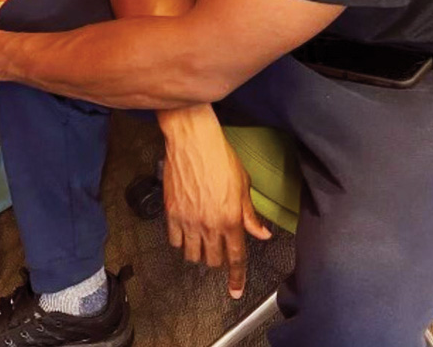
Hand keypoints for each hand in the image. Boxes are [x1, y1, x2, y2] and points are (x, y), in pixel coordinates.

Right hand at [161, 107, 271, 298]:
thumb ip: (250, 214)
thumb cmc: (220, 157)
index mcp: (231, 219)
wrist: (192, 141)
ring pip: (192, 255)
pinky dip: (181, 241)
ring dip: (199, 253)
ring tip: (202, 241)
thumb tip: (262, 233)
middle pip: (213, 260)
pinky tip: (186, 232)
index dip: (236, 278)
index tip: (235, 291)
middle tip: (218, 250)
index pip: (236, 258)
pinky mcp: (171, 213)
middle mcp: (210, 225)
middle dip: (218, 260)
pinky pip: (174, 240)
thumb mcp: (243, 185)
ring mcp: (188, 220)